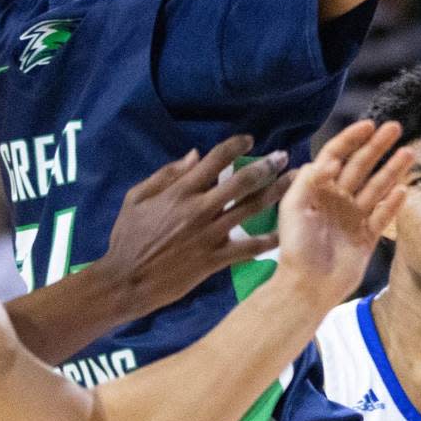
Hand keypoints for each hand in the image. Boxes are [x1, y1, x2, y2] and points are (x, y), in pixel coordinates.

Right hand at [98, 136, 290, 318]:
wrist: (127, 280)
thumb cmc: (127, 237)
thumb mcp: (135, 197)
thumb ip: (166, 174)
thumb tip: (194, 155)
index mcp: (180, 191)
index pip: (214, 160)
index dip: (235, 146)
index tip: (250, 140)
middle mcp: (200, 209)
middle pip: (242, 181)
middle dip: (266, 166)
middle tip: (284, 157)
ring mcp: (210, 234)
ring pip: (250, 209)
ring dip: (275, 193)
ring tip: (294, 182)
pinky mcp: (215, 259)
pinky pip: (248, 248)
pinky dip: (269, 240)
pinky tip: (285, 231)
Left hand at [276, 120, 411, 308]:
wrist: (308, 286)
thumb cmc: (297, 246)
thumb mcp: (294, 207)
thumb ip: (310, 180)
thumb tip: (329, 158)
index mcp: (316, 189)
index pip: (336, 156)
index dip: (351, 139)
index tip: (368, 125)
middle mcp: (336, 199)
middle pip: (360, 166)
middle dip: (377, 147)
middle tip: (395, 127)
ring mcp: (353, 217)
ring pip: (376, 187)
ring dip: (392, 170)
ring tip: (409, 152)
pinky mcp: (366, 237)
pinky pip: (383, 215)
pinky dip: (393, 202)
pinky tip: (403, 189)